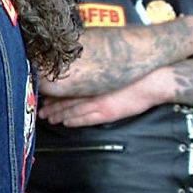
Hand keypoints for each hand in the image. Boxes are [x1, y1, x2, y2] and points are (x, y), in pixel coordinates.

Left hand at [38, 74, 164, 126]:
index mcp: (91, 81)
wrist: (152, 81)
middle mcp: (91, 91)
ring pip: (72, 110)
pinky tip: (65, 123)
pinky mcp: (108, 112)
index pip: (67, 88)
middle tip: (39, 111)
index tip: (43, 97)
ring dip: (58, 115)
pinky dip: (74, 121)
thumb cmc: (134, 73)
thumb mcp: (111, 69)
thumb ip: (95, 73)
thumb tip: (84, 73)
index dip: (53, 94)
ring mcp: (98, 102)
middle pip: (66, 100)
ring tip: (48, 119)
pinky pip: (86, 118)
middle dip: (51, 107)